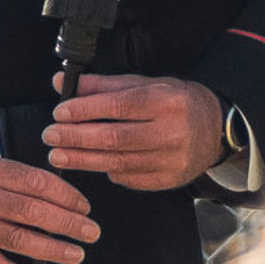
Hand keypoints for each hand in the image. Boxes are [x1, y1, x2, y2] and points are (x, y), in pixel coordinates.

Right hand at [0, 151, 97, 263]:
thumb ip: (10, 175)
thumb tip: (53, 191)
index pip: (35, 182)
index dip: (65, 195)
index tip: (83, 206)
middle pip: (32, 211)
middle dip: (67, 223)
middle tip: (90, 231)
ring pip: (19, 239)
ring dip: (53, 249)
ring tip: (76, 254)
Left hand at [42, 72, 225, 192]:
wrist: (214, 129)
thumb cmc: (174, 103)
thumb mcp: (144, 85)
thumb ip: (103, 86)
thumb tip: (63, 83)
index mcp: (166, 101)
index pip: (118, 106)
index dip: (85, 111)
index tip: (59, 113)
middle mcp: (171, 132)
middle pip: (115, 138)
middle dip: (77, 138)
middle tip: (50, 136)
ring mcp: (171, 160)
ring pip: (118, 163)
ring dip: (82, 160)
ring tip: (58, 155)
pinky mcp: (168, 180)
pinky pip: (128, 179)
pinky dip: (106, 171)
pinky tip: (90, 164)